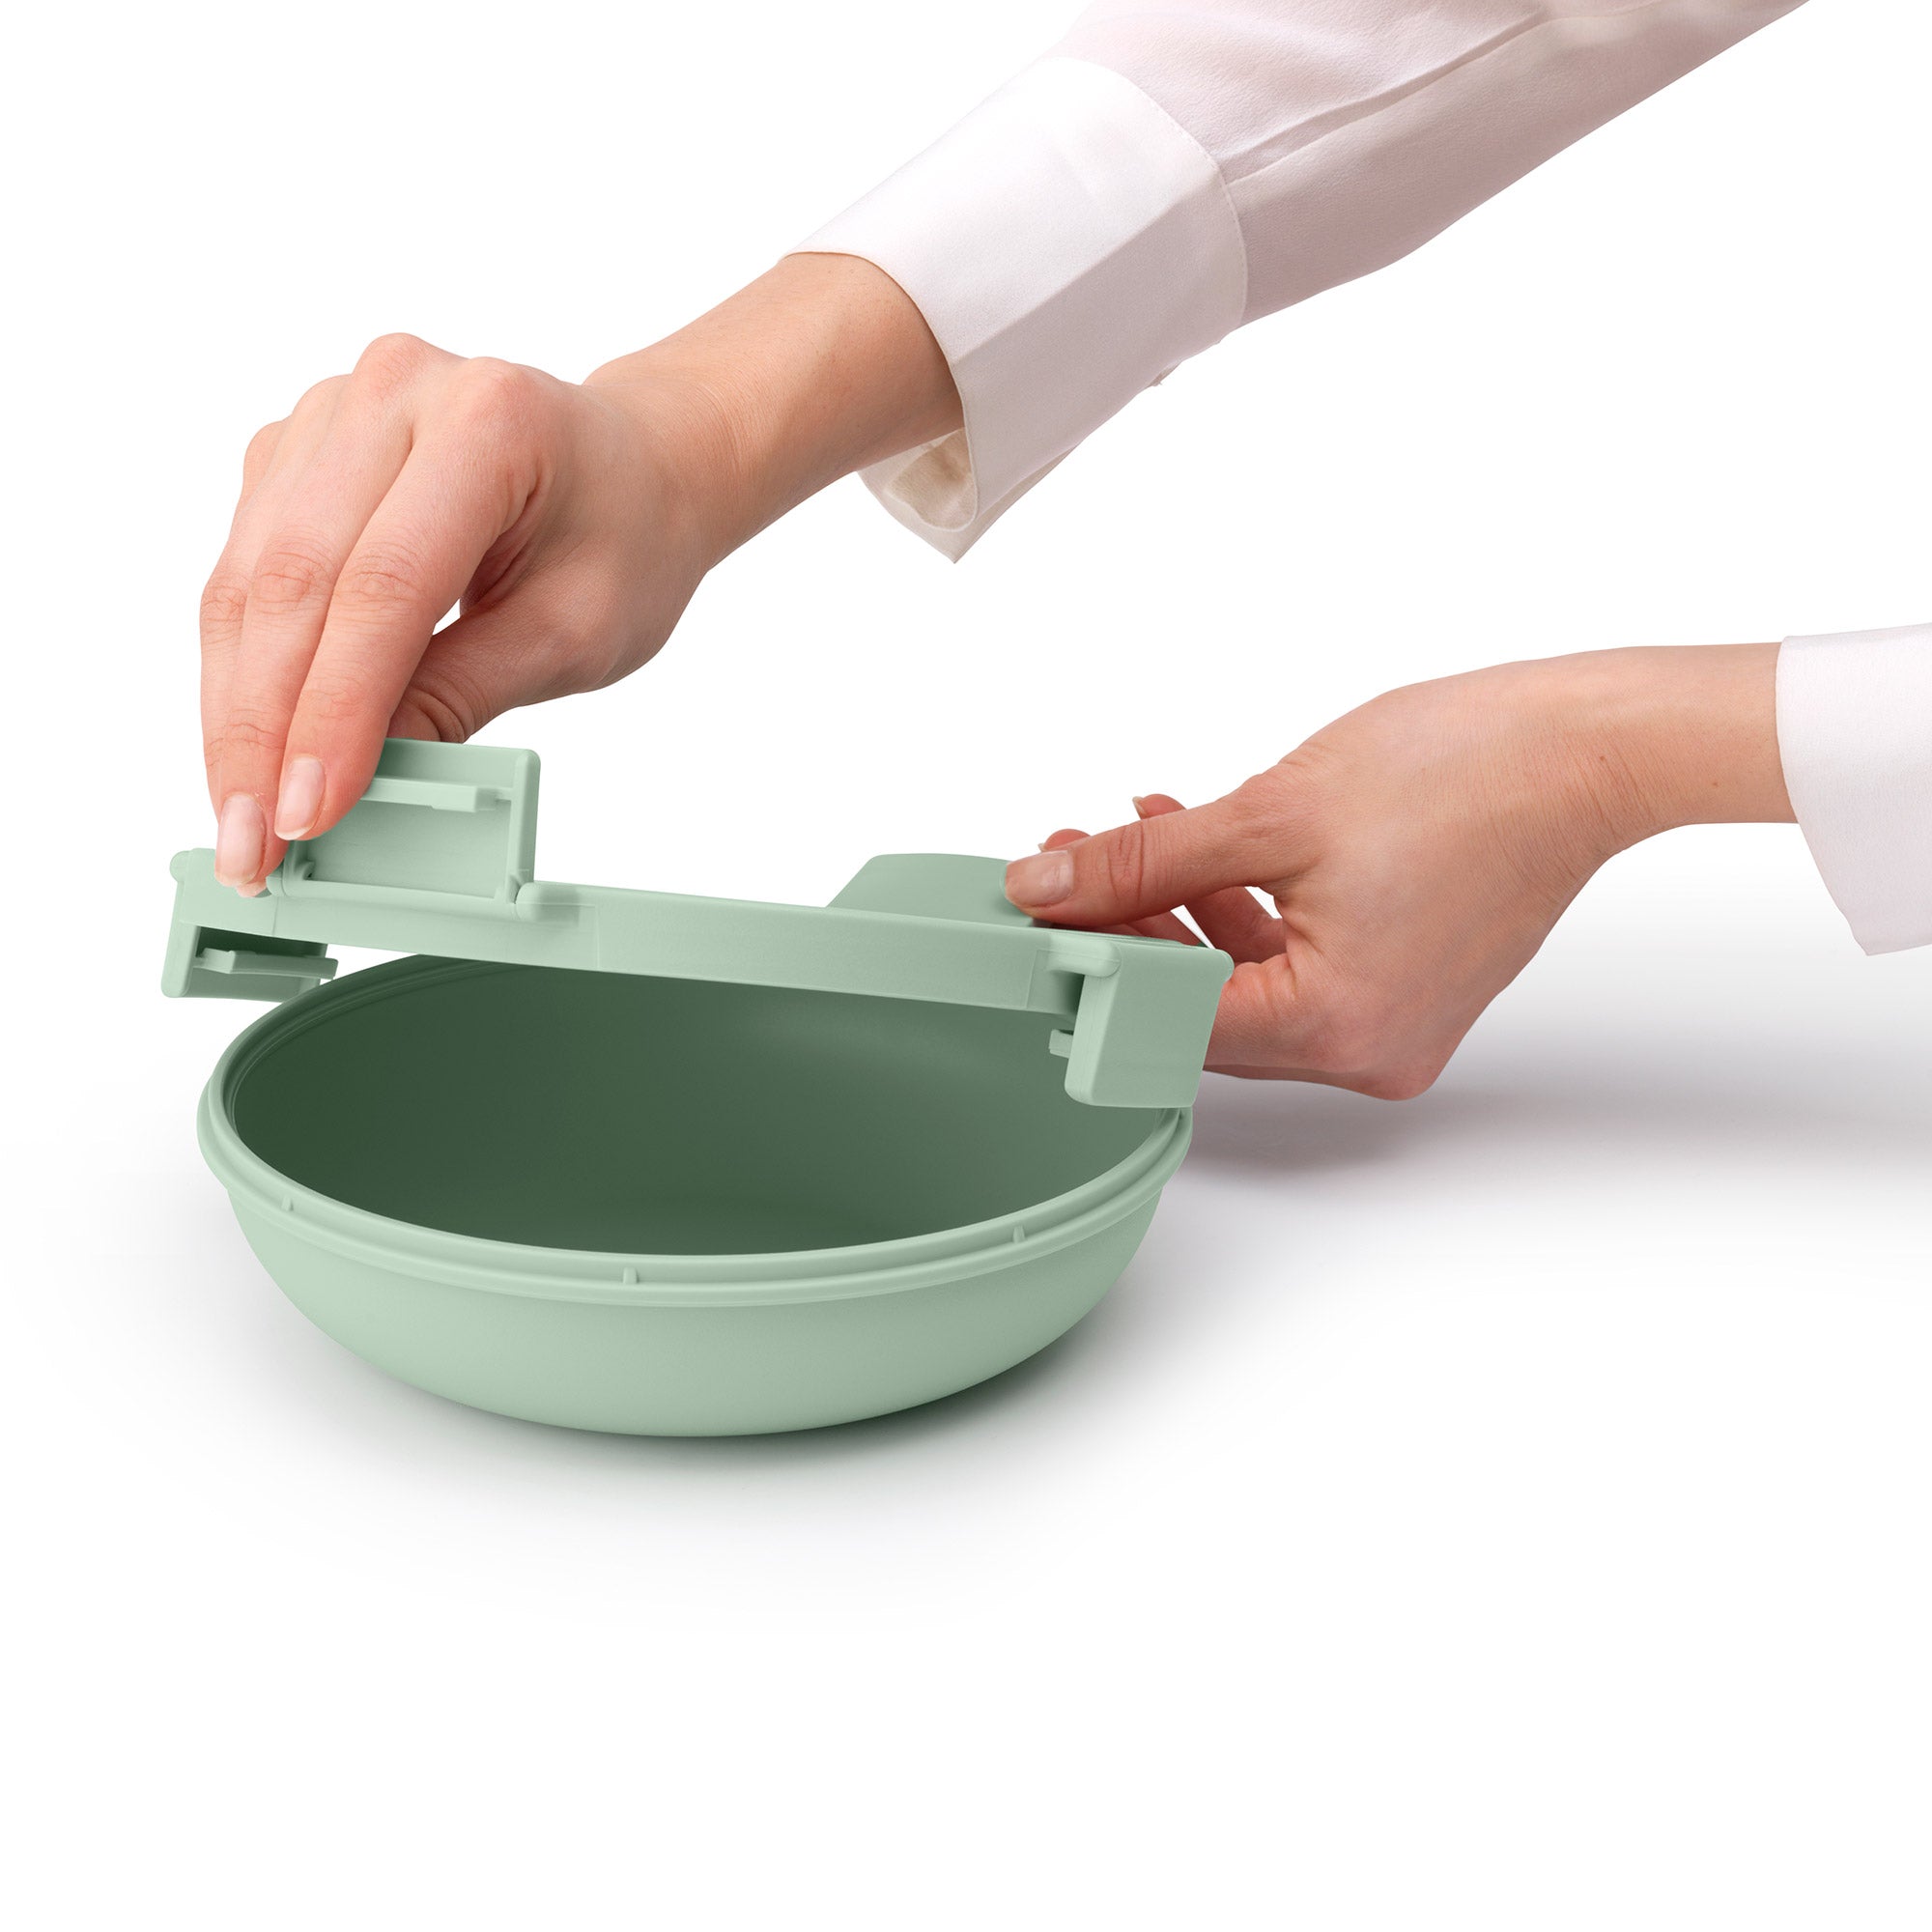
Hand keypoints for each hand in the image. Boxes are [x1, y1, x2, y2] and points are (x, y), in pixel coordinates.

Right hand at [200, 253, 957, 891]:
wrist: (635, 464)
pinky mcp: (296, 449)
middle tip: (255, 842)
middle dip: (263, 730)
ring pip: (249, 579)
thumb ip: (463, 695)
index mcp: (488, 423)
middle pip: (296, 580)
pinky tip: (248, 742)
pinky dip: (241, 666)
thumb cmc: (624, 537)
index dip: (334, 711)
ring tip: (242, 815)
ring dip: (235, 709)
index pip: (384, 586)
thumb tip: (358, 782)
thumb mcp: (574, 632)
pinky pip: (245, 568)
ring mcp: (333, 411)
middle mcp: (394, 392)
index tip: (308, 812)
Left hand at [1003, 645, 1792, 1097]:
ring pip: (1247, 990)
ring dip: (1181, 917)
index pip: (1168, 1020)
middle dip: (1130, 933)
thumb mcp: (1270, 814)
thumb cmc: (1465, 772)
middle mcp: (1366, 1050)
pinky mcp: (1407, 991)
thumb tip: (1049, 886)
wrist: (1587, 747)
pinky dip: (1247, 918)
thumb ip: (1146, 863)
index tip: (1042, 912)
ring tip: (1127, 838)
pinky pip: (1299, 970)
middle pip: (1204, 1013)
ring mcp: (1392, 1027)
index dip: (1092, 961)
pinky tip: (1202, 848)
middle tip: (1071, 866)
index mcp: (1334, 1025)